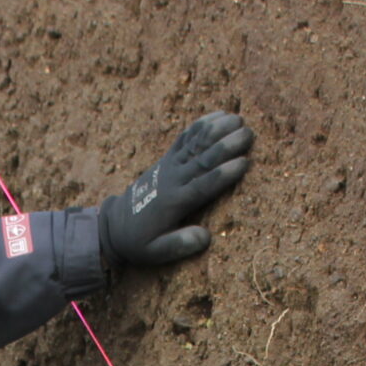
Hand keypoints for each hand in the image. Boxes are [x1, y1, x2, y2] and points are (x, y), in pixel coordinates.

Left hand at [101, 112, 254, 269]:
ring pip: (195, 144)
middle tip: (249, 134)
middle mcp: (173, 179)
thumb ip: (179, 245)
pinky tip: (218, 114)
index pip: (202, 186)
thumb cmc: (140, 241)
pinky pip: (185, 138)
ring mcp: (169, 165)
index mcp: (174, 202)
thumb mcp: (155, 251)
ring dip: (217, 129)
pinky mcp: (167, 158)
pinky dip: (200, 125)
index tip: (243, 162)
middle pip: (202, 159)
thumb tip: (205, 238)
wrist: (116, 224)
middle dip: (226, 146)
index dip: (223, 174)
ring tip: (238, 119)